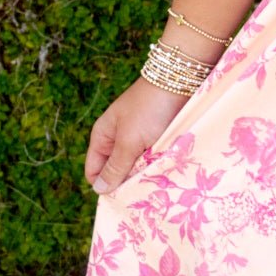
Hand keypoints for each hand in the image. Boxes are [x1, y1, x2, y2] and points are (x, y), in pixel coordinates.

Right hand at [85, 78, 190, 194]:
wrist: (181, 78)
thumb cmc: (150, 109)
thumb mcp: (129, 140)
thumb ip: (115, 166)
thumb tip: (99, 190)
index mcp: (103, 136)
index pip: (95, 171)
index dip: (105, 186)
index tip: (123, 196)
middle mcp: (119, 137)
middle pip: (117, 171)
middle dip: (128, 181)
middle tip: (144, 190)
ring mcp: (139, 137)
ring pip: (137, 166)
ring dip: (146, 173)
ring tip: (158, 177)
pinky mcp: (158, 136)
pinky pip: (153, 158)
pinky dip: (158, 164)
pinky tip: (167, 168)